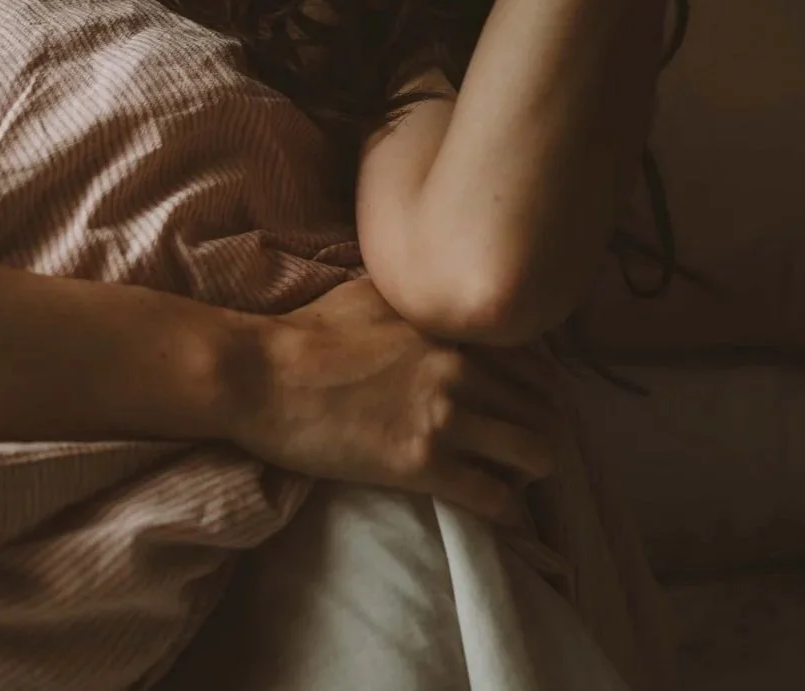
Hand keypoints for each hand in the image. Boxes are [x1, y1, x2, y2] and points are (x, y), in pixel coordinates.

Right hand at [226, 276, 563, 529]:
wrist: (260, 374)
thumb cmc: (303, 331)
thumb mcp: (369, 293)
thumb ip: (414, 301)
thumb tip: (431, 303)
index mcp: (447, 325)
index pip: (533, 362)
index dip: (532, 389)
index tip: (516, 405)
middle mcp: (459, 367)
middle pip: (544, 410)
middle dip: (535, 431)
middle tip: (512, 447)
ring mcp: (444, 417)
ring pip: (536, 455)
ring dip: (527, 471)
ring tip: (504, 478)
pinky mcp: (422, 465)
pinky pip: (496, 499)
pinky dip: (505, 511)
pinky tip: (493, 510)